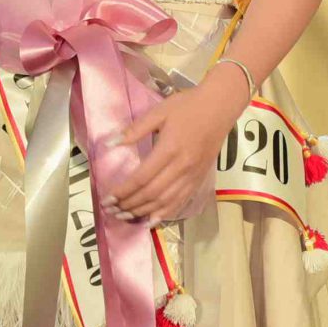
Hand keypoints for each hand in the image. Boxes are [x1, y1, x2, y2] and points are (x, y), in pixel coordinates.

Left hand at [104, 65, 248, 223]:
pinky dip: (165, 213)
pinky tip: (152, 220)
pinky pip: (181, 201)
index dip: (123, 192)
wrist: (220, 107)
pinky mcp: (199, 179)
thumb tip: (110, 144)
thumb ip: (135, 129)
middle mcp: (181, 167)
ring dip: (143, 212)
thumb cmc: (188, 106)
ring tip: (125, 216)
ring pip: (165, 201)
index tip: (107, 199)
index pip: (141, 178)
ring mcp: (192, 176)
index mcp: (168, 150)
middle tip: (111, 210)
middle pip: (151, 194)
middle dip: (129, 205)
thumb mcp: (159, 112)